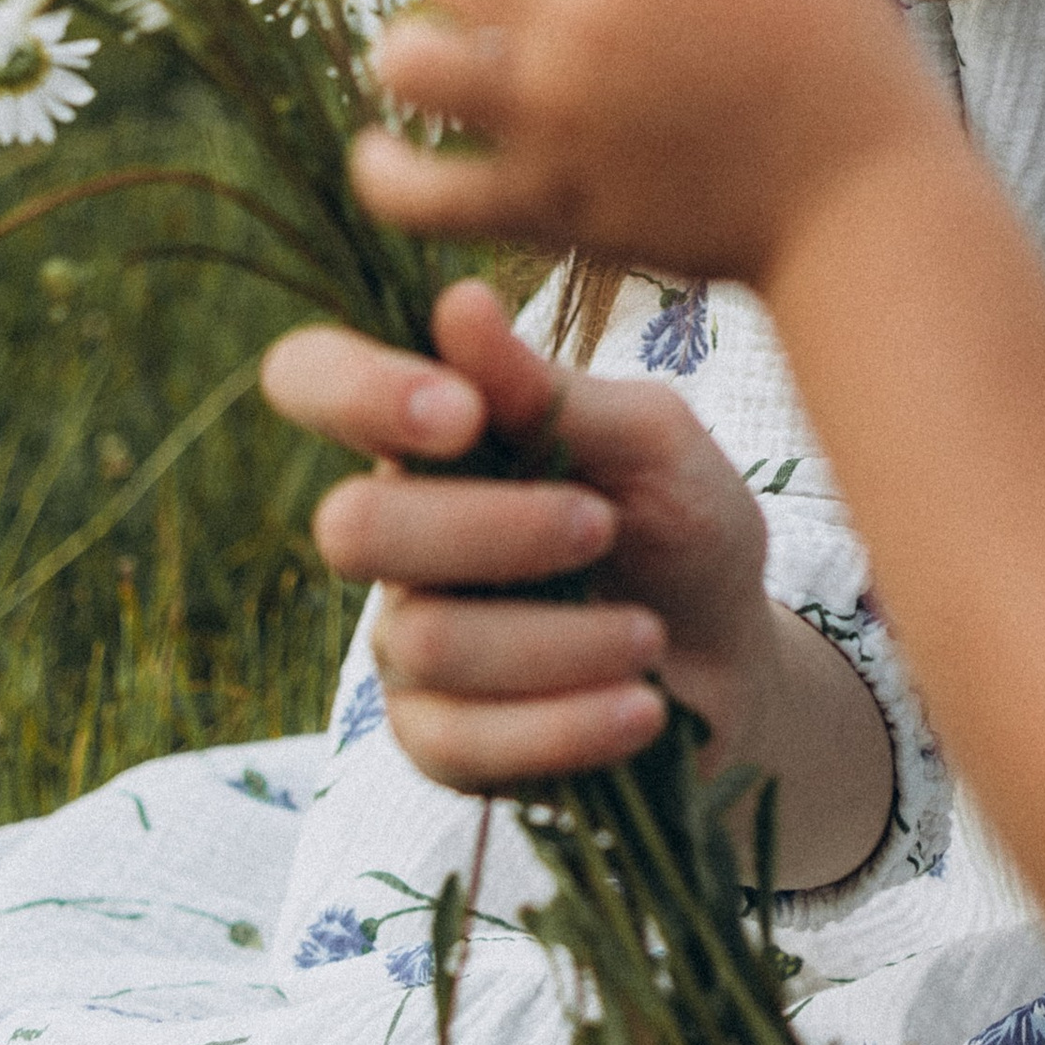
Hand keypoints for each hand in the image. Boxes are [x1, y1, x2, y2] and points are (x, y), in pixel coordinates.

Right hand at [261, 279, 893, 875]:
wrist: (732, 660)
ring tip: (648, 635)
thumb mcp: (648, 439)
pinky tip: (640, 707)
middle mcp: (397, 528)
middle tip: (603, 526)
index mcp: (433, 429)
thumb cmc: (682, 519)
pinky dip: (570, 723)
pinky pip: (464, 742)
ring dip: (563, 638)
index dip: (355, 390)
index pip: (311, 377)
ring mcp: (405, 639)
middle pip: (354, 527)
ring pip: (427, 642)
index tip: (462, 414)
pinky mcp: (436, 742)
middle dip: (492, 531)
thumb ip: (549, 389)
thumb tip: (455, 302)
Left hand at [350, 0, 950, 284]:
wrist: (863, 198)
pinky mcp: (553, 206)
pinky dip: (384, 176)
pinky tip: (380, 155)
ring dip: (409, 54)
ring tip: (428, 60)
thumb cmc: (843, 51)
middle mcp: (584, 20)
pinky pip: (424, 195)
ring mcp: (560, 117)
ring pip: (412, 65)